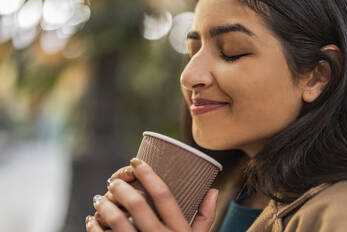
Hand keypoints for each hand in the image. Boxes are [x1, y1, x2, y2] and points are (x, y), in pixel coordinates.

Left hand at [85, 158, 218, 231]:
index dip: (148, 174)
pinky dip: (94, 229)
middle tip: (113, 182)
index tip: (136, 162)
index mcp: (180, 231)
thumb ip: (205, 217)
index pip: (163, 195)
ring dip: (104, 206)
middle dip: (121, 188)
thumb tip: (213, 190)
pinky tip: (91, 221)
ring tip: (99, 199)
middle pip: (138, 205)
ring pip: (118, 222)